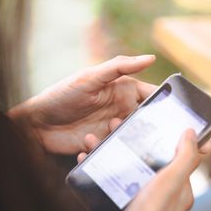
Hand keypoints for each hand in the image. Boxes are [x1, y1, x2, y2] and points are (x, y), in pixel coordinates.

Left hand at [8, 55, 156, 155]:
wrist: (35, 124)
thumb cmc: (62, 95)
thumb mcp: (90, 77)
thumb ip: (120, 66)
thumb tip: (151, 58)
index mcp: (124, 92)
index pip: (152, 97)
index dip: (165, 104)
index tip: (175, 114)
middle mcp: (121, 112)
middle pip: (146, 122)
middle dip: (144, 129)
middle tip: (130, 130)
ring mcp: (112, 131)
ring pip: (130, 141)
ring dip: (117, 140)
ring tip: (96, 133)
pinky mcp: (101, 147)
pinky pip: (111, 153)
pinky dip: (99, 150)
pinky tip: (84, 143)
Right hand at [79, 126, 210, 210]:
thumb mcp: (169, 187)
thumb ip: (184, 159)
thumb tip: (192, 132)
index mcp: (178, 189)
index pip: (176, 154)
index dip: (163, 134)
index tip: (148, 117)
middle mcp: (160, 194)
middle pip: (146, 157)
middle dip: (130, 139)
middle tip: (113, 124)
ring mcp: (137, 201)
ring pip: (125, 166)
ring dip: (110, 149)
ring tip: (94, 137)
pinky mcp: (118, 207)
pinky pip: (109, 181)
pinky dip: (98, 167)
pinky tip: (85, 157)